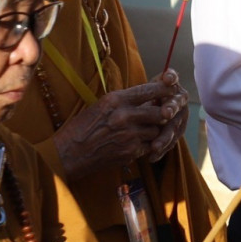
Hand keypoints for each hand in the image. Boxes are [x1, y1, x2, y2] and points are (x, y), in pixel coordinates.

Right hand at [52, 74, 188, 180]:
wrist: (68, 154)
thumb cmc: (80, 128)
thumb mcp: (100, 106)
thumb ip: (122, 101)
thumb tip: (145, 98)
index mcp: (115, 100)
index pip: (148, 90)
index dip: (164, 89)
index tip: (172, 87)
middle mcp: (125, 116)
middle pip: (159, 112)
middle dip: (164, 113)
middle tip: (166, 112)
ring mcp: (129, 136)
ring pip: (156, 130)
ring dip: (156, 130)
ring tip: (148, 129)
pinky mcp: (130, 153)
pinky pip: (149, 146)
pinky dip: (147, 145)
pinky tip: (140, 143)